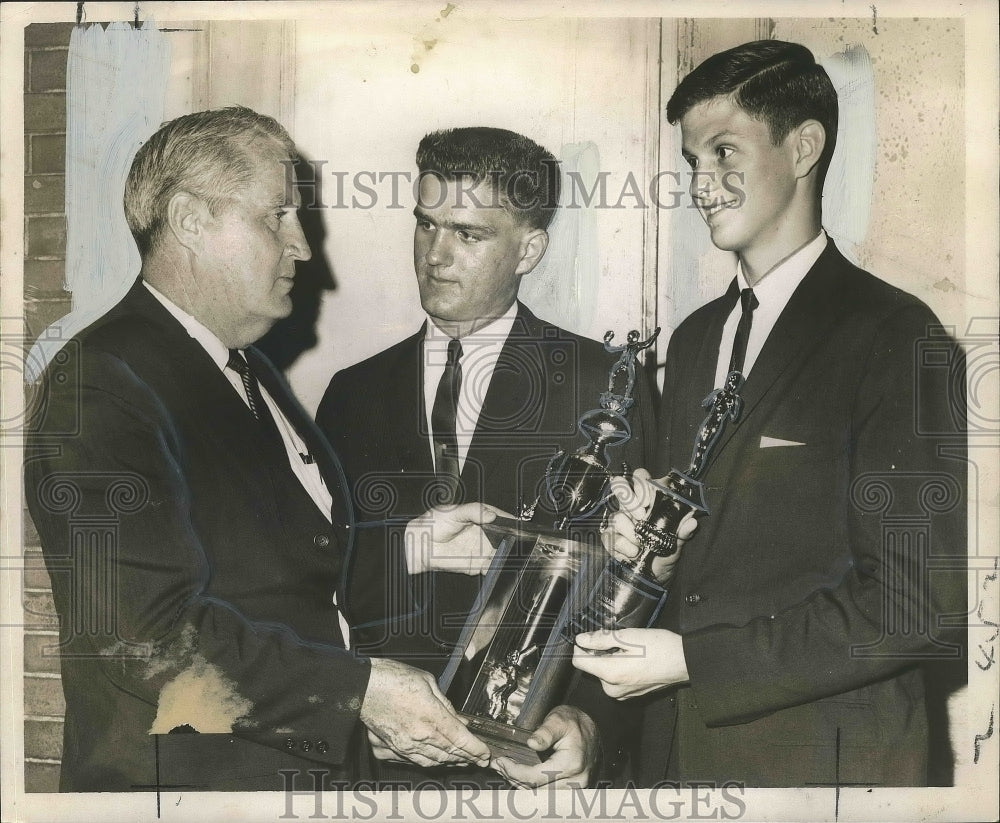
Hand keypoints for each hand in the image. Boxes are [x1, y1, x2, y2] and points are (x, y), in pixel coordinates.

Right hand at [359, 657, 491, 767]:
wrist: (362, 686)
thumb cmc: (393, 678)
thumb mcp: (428, 682)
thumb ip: (445, 704)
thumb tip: (458, 719)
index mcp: (432, 717)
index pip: (461, 740)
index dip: (477, 749)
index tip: (486, 753)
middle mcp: (419, 737)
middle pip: (450, 753)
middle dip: (467, 758)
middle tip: (478, 759)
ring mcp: (404, 746)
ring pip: (433, 761)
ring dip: (450, 762)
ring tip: (461, 761)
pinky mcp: (390, 749)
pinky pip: (414, 761)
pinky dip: (428, 761)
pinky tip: (435, 759)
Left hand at [404, 502, 507, 574]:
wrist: (421, 545)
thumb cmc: (433, 523)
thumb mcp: (453, 511)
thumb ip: (473, 511)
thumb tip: (491, 514)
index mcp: (480, 518)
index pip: (501, 519)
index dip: (511, 522)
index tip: (518, 526)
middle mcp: (484, 534)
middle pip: (505, 538)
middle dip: (513, 541)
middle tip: (516, 543)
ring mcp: (482, 550)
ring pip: (501, 553)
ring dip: (506, 556)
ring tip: (509, 556)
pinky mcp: (477, 564)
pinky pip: (491, 568)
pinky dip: (497, 569)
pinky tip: (498, 567)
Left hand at [491, 705, 598, 788]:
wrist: (591, 731)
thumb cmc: (574, 723)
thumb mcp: (559, 719)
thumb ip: (545, 732)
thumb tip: (532, 743)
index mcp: (571, 764)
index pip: (536, 777)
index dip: (515, 772)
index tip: (501, 762)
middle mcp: (575, 781)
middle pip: (536, 790)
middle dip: (514, 779)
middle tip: (498, 766)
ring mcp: (575, 789)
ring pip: (540, 796)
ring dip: (520, 785)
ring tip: (505, 771)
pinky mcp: (572, 792)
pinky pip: (547, 795)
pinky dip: (531, 788)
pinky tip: (519, 777)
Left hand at [572, 628, 688, 699]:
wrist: (684, 662)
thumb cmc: (659, 647)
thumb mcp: (627, 636)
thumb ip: (601, 639)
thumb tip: (580, 639)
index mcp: (610, 674)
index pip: (579, 662)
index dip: (581, 646)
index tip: (591, 635)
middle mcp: (612, 688)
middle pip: (592, 666)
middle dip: (599, 651)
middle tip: (618, 640)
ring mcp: (621, 693)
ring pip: (604, 671)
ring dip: (610, 658)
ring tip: (628, 648)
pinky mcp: (630, 694)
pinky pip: (615, 678)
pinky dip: (619, 667)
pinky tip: (633, 658)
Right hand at [604, 469, 697, 584]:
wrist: (655, 575)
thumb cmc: (666, 551)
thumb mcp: (678, 541)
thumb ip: (683, 531)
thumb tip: (692, 522)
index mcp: (648, 499)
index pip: (640, 477)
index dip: (641, 482)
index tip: (648, 499)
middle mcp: (631, 506)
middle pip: (619, 485)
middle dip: (628, 498)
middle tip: (641, 514)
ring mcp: (619, 520)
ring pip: (617, 516)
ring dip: (631, 531)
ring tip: (642, 542)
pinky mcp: (610, 537)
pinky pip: (610, 537)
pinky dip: (624, 546)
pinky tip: (634, 552)